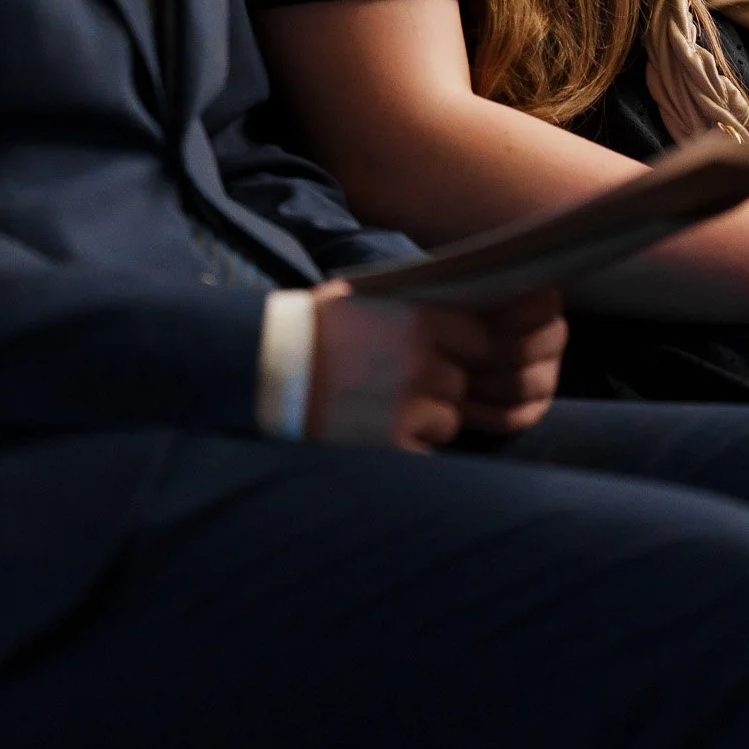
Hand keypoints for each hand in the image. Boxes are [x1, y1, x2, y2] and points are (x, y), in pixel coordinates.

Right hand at [305, 282, 565, 450]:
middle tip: (412, 387)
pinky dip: (410, 446)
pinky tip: (381, 433)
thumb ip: (413, 304)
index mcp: (419, 321)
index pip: (481, 339)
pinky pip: (425, 451)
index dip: (469, 351)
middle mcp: (420, 362)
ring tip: (392, 410)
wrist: (268, 369)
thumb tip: (453, 306)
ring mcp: (407, 405)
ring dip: (429, 420)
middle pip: (461, 384)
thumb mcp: (366, 296)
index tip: (456, 357)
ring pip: (448, 420)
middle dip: (443, 389)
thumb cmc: (314, 327)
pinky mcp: (390, 443)